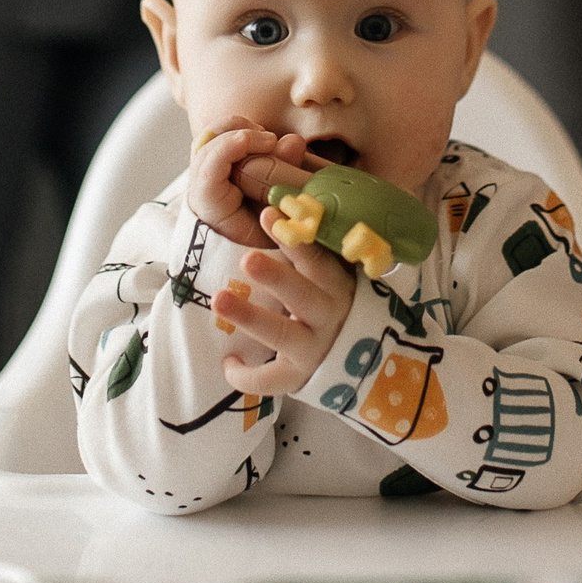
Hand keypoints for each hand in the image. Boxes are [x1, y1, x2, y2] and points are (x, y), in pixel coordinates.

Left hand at [185, 119, 309, 247]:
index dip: (237, 145)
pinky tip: (260, 139)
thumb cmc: (265, 237)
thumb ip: (285, 182)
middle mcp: (199, 186)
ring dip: (239, 128)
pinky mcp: (211, 164)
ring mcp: (202, 173)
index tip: (270, 142)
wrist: (250, 247)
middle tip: (272, 140)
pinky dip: (237, 130)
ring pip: (210, 136)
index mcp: (209, 205)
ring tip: (266, 140)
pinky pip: (216, 137)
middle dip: (241, 132)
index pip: (210, 165)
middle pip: (208, 144)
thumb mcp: (277, 218)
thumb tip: (293, 141)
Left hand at [212, 207, 357, 394]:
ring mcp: (314, 347)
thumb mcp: (333, 278)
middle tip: (246, 258)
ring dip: (250, 318)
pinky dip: (248, 376)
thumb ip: (312, 252)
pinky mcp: (300, 376)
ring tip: (219, 300)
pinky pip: (271, 380)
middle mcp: (328, 314)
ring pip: (282, 334)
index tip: (269, 212)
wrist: (361, 361)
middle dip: (275, 276)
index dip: (295, 238)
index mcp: (336, 284)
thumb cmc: (334, 305)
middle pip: (301, 294)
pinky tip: (228, 362)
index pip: (317, 258)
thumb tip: (280, 202)